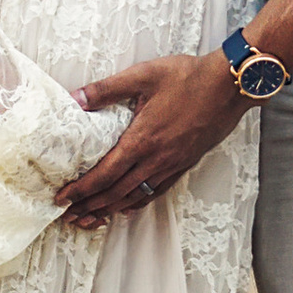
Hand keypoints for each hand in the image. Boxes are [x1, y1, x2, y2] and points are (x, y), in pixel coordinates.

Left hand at [56, 53, 243, 223]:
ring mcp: (171, 165)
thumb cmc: (188, 77)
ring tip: (91, 218)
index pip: (104, 174)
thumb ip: (107, 89)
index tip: (63, 198)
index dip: (81, 190)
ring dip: (110, 209)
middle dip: (90, 206)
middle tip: (69, 215)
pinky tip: (127, 208)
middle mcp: (156, 159)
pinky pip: (156, 191)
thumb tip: (75, 99)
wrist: (230, 86)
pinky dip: (137, 203)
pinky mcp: (184, 164)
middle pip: (116, 192)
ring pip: (135, 196)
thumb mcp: (144, 75)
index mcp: (142, 139)